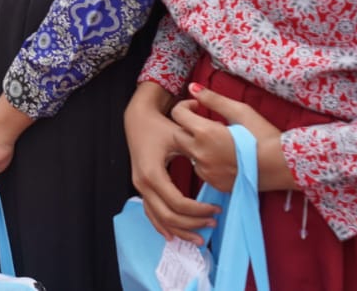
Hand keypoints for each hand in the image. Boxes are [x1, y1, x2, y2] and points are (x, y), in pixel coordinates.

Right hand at [126, 82, 217, 242]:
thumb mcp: (179, 136)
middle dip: (192, 224)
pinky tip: (174, 235)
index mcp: (152, 173)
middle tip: (213, 223)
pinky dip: (163, 226)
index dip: (198, 210)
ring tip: (199, 237)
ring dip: (179, 230)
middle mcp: (143, 184)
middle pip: (168, 216)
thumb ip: (196, 151)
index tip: (216, 209)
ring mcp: (140, 187)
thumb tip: (218, 161)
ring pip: (159, 219)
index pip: (177, 203)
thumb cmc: (160, 126)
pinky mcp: (141, 188)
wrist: (138, 120)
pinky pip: (151, 213)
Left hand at [171, 83, 293, 193]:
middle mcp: (200, 153)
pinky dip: (206, 163)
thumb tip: (192, 87)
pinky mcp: (214, 184)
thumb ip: (213, 99)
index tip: (198, 107)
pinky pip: (201, 170)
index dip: (186, 106)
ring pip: (188, 154)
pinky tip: (224, 158)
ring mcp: (206, 171)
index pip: (178, 114)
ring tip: (218, 143)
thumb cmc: (264, 135)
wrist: (282, 166)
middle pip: (177, 135)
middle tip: (207, 125)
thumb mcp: (240, 111)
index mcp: (205, 133)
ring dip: (196, 146)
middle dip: (187, 128)